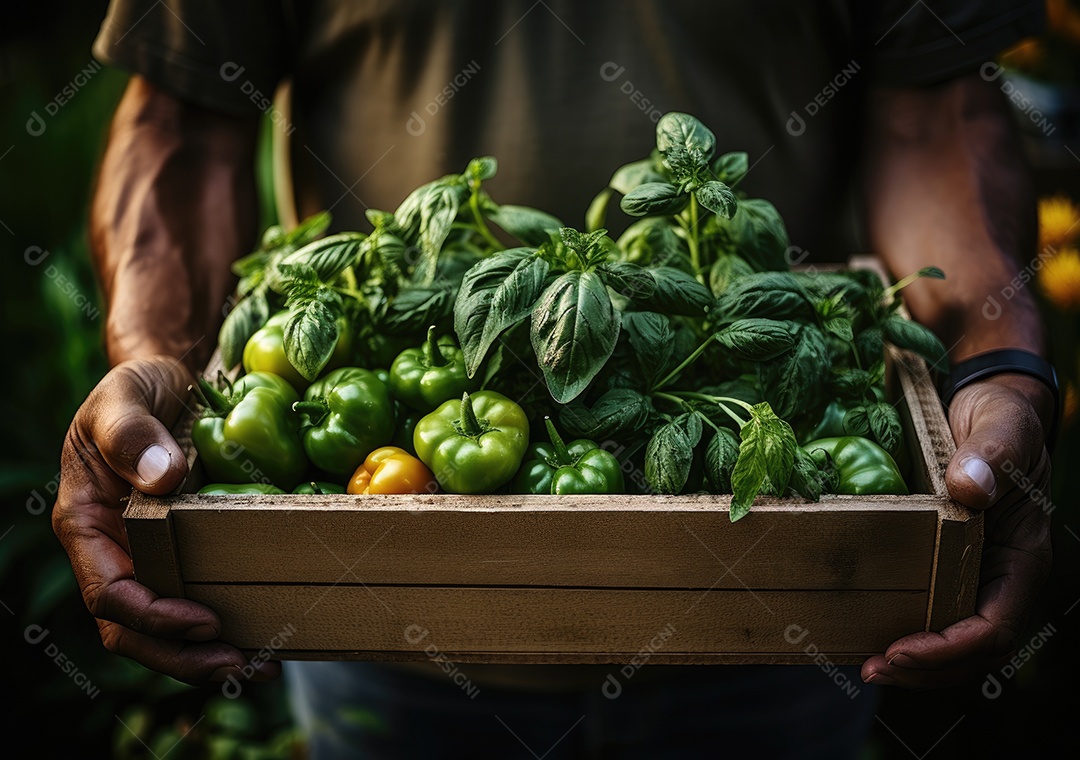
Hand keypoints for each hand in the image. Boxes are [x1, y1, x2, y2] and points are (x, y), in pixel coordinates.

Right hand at [53, 356, 279, 684]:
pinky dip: (224, 625)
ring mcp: (148, 555)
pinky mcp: (183, 551)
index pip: (109, 592)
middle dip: (181, 656)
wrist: (167, 380)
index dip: (153, 616)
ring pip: (162, 629)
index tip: (203, 619)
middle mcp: (114, 550)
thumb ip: (132, 434)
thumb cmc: (136, 387)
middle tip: (238, 665)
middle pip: (132, 629)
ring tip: (259, 668)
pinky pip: (195, 597)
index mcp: (86, 523)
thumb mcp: (125, 396)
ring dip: (204, 656)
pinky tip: (264, 635)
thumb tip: (161, 480)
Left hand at [861, 374, 1052, 687]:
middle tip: (872, 669)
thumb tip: (969, 488)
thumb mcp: (1003, 428)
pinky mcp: (945, 562)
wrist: (990, 406)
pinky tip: (865, 631)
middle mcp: (999, 575)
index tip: (903, 650)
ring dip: (914, 661)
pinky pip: (930, 608)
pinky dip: (903, 629)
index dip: (951, 648)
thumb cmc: (1003, 419)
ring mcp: (973, 572)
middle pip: (972, 648)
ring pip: (951, 638)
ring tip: (867, 666)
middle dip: (926, 668)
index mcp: (1021, 557)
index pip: (994, 625)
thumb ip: (991, 454)